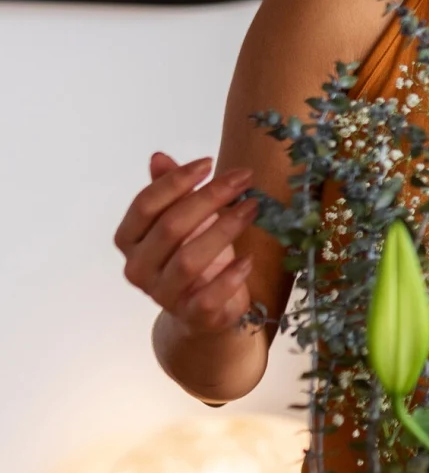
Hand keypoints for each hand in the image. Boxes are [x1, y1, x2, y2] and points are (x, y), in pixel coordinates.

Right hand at [114, 151, 258, 336]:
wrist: (206, 309)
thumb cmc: (194, 252)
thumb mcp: (184, 218)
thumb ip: (170, 190)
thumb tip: (158, 157)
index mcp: (130, 240)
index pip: (145, 205)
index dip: (176, 181)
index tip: (209, 162)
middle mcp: (138, 268)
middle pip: (170, 227)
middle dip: (210, 197)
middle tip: (243, 178)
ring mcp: (163, 295)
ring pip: (189, 259)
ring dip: (225, 229)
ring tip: (253, 207)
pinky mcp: (191, 315)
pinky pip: (209, 297)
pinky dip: (231, 276)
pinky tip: (249, 258)